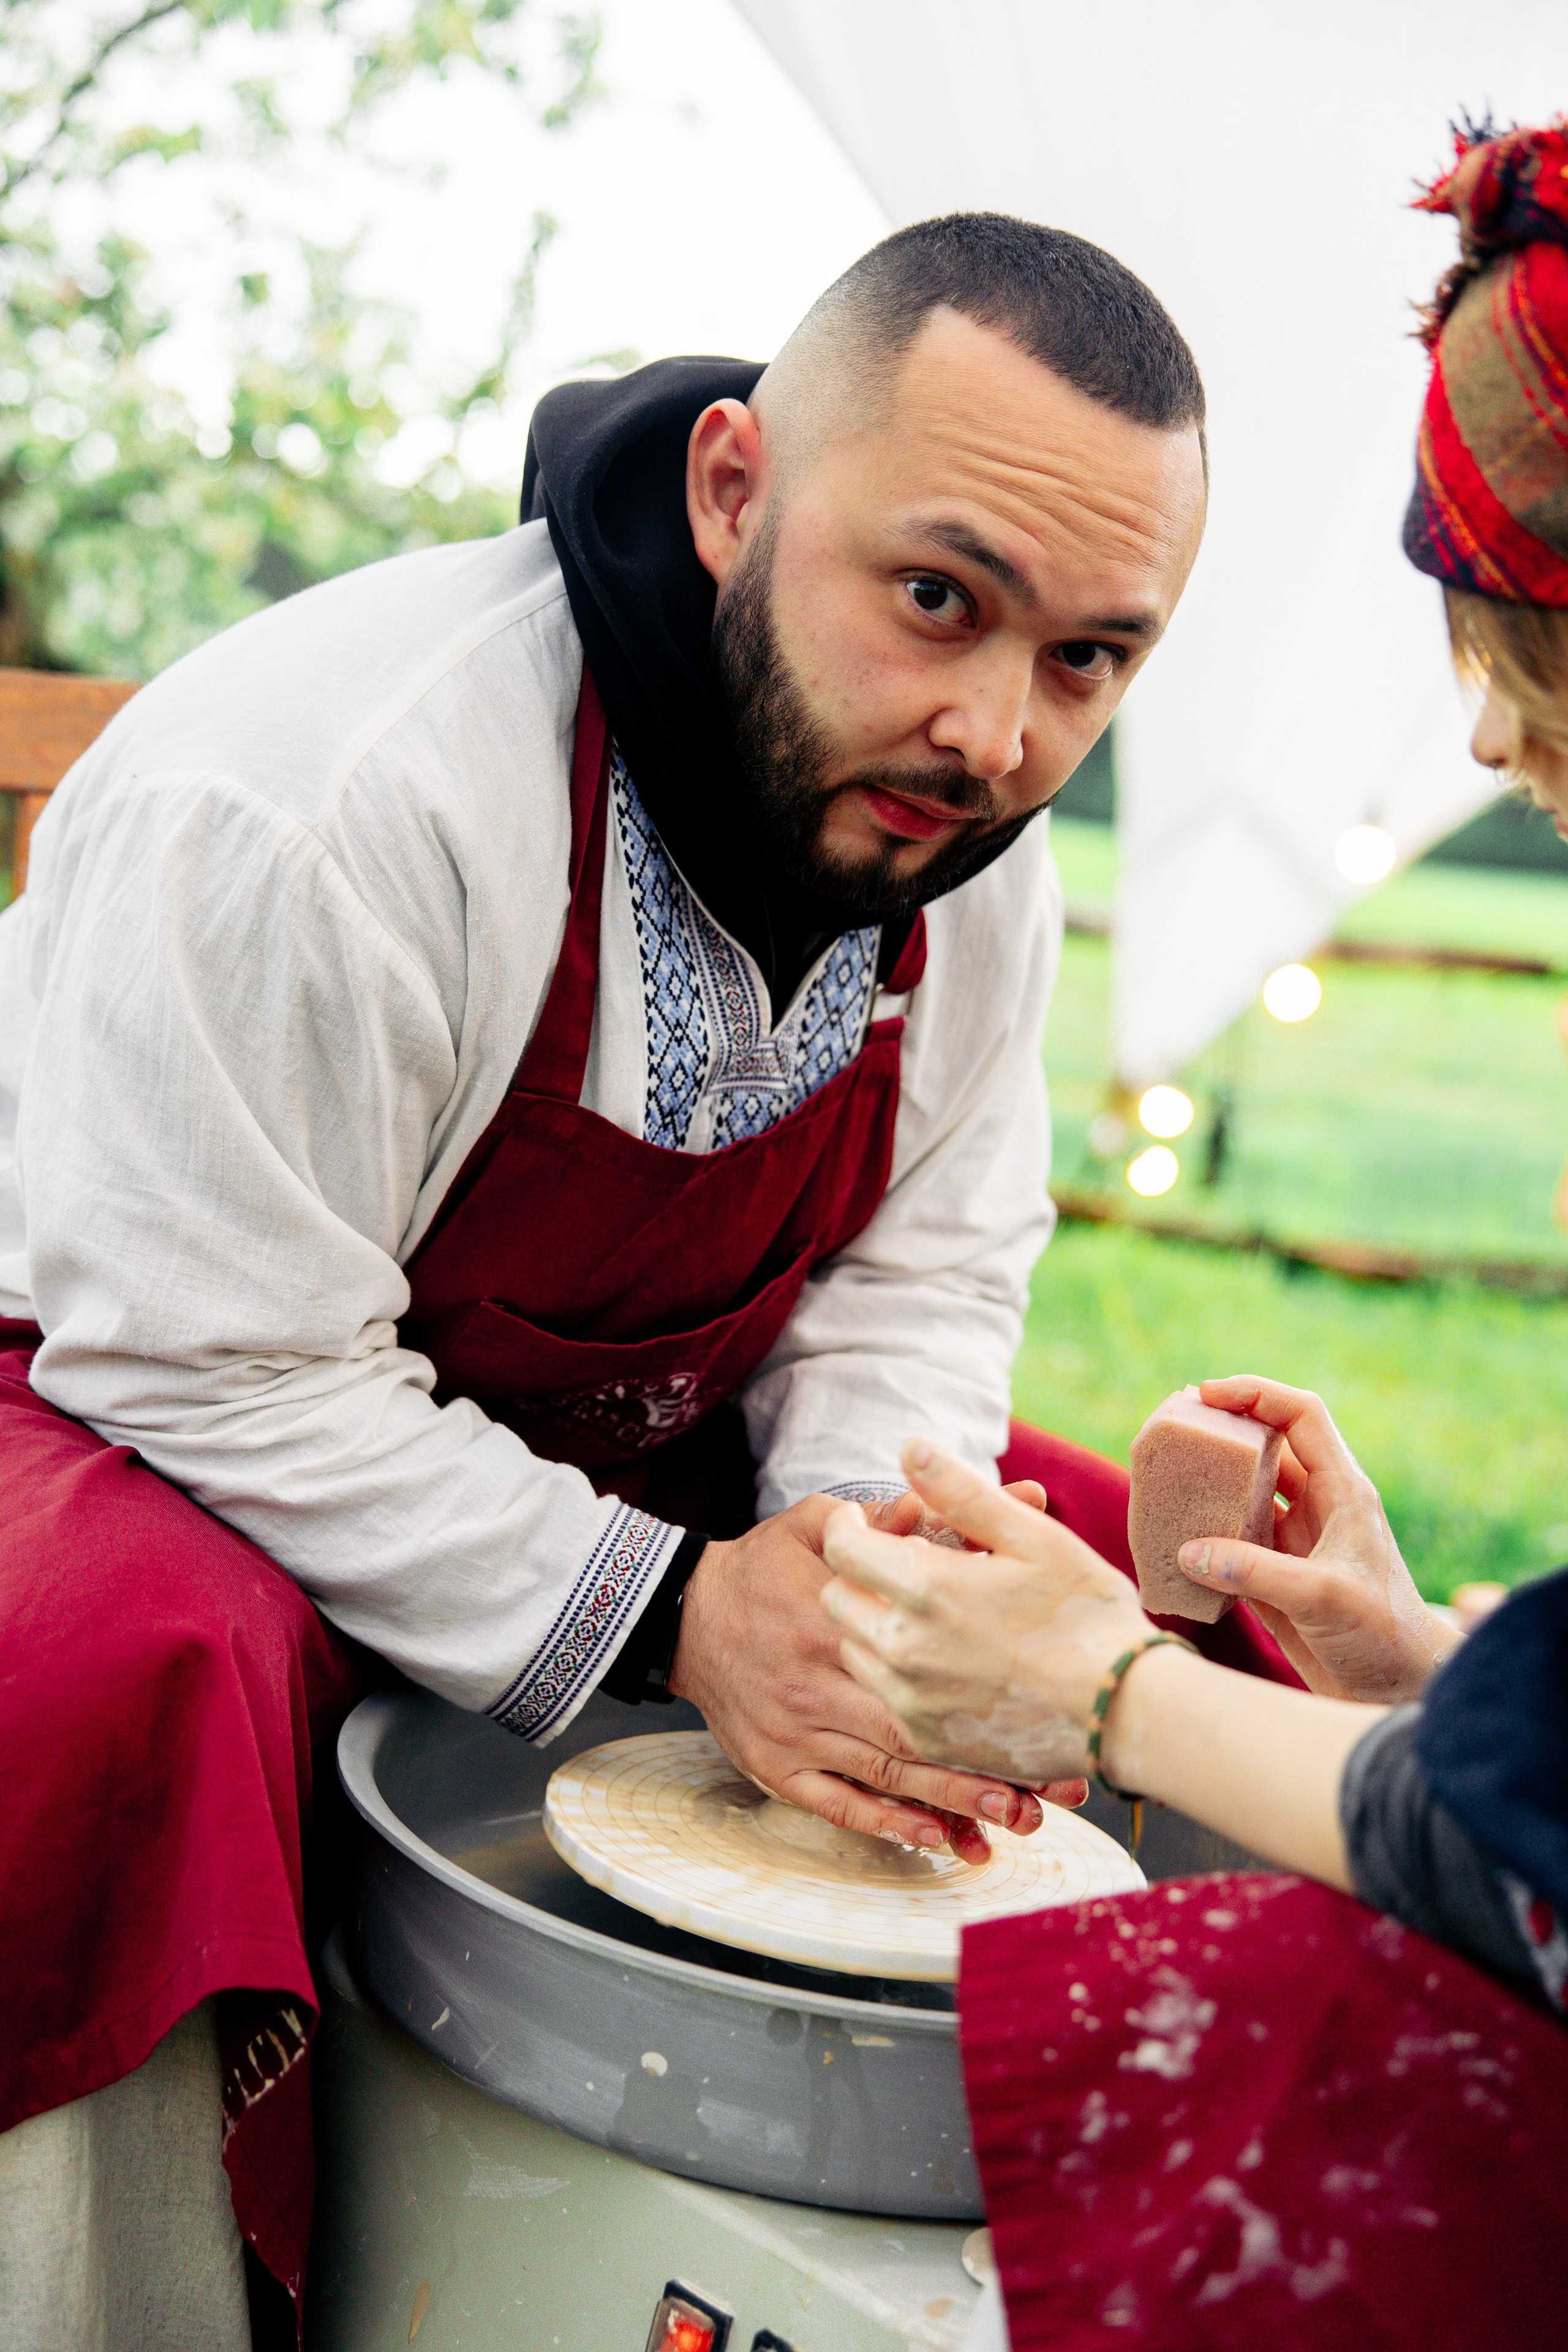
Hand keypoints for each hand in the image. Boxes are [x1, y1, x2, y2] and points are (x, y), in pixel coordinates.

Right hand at [669, 1494, 1045, 1863]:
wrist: (685, 1615)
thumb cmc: (763, 1565)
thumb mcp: (814, 1524)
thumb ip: (879, 1518)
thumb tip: (937, 1501)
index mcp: (834, 1620)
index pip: (923, 1662)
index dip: (985, 1694)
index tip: (1044, 1716)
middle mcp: (817, 1683)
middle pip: (917, 1731)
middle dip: (987, 1764)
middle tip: (1053, 1790)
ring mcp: (797, 1733)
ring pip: (887, 1776)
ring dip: (954, 1803)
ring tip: (1017, 1821)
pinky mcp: (776, 1767)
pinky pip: (838, 1804)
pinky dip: (889, 1825)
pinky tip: (936, 1839)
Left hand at [820, 1442, 1153, 1785]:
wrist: (1125, 1711)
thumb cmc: (1086, 1613)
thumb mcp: (1032, 1537)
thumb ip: (962, 1491)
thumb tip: (910, 1448)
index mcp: (926, 1590)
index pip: (841, 1549)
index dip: (845, 1525)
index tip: (859, 1521)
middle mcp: (905, 1651)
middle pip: (836, 1601)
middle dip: (856, 1575)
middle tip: (898, 1565)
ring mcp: (912, 1702)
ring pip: (854, 1651)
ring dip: (874, 1625)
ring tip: (926, 1613)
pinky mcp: (927, 1740)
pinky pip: (884, 1697)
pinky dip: (899, 1673)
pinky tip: (945, 1660)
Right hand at [1176, 1376, 1459, 1702]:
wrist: (1399, 1692)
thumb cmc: (1384, 1637)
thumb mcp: (1325, 1598)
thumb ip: (1257, 1572)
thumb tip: (1189, 1551)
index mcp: (1343, 1491)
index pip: (1300, 1416)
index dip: (1255, 1394)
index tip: (1206, 1394)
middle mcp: (1318, 1507)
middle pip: (1266, 1445)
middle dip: (1223, 1430)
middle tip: (1174, 1427)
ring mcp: (1295, 1542)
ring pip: (1244, 1493)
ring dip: (1208, 1484)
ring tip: (1163, 1476)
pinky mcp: (1276, 1578)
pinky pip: (1231, 1544)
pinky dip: (1202, 1538)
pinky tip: (1172, 1540)